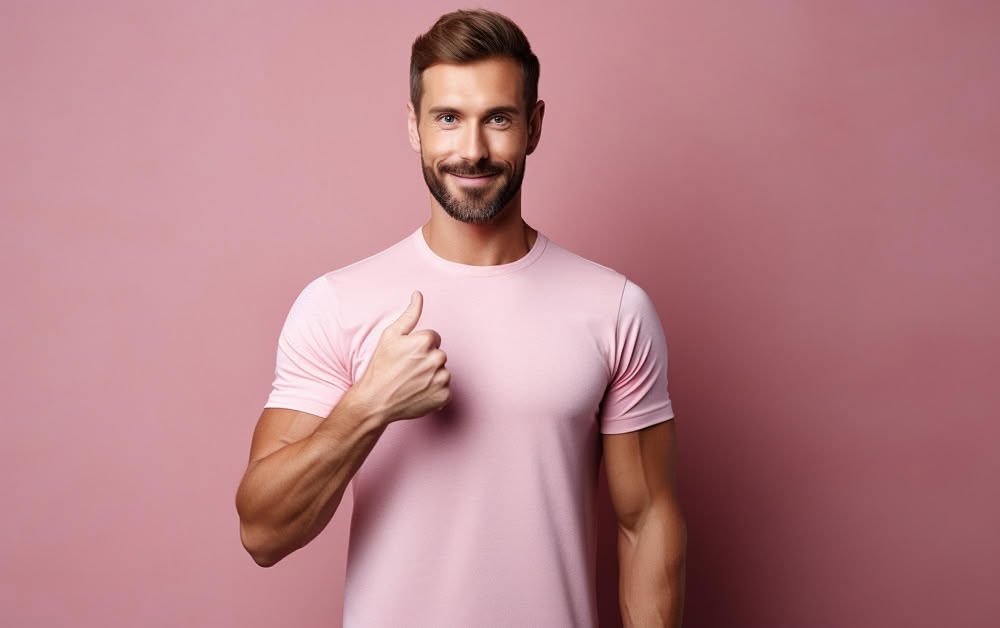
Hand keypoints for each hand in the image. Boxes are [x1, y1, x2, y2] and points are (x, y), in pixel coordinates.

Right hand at [351, 291, 450, 423]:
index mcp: (426, 341)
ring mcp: (442, 379)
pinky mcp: (444, 396)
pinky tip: (418, 393)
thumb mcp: (390, 336)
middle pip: (439, 354)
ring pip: (443, 371)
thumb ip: (409, 314)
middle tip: (407, 370)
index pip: (433, 338)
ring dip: (432, 375)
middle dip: (426, 359)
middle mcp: (437, 358)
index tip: (406, 356)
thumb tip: (418, 295)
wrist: (375, 401)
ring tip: (412, 382)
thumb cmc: (381, 367)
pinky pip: (445, 389)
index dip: (418, 346)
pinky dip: (435, 391)